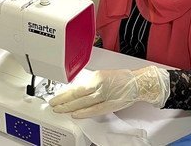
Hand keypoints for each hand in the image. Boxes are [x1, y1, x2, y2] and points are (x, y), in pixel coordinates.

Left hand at [49, 65, 169, 118]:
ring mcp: (105, 94)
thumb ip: (90, 83)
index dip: (64, 94)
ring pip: (83, 102)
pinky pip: (95, 109)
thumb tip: (77, 90)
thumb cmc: (121, 79)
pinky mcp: (111, 104)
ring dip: (70, 107)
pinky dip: (85, 112)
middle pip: (77, 95)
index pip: (76, 87)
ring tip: (60, 111)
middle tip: (53, 105)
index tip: (56, 98)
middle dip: (63, 101)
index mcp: (96, 77)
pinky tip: (76, 114)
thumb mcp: (102, 76)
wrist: (137, 82)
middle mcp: (99, 85)